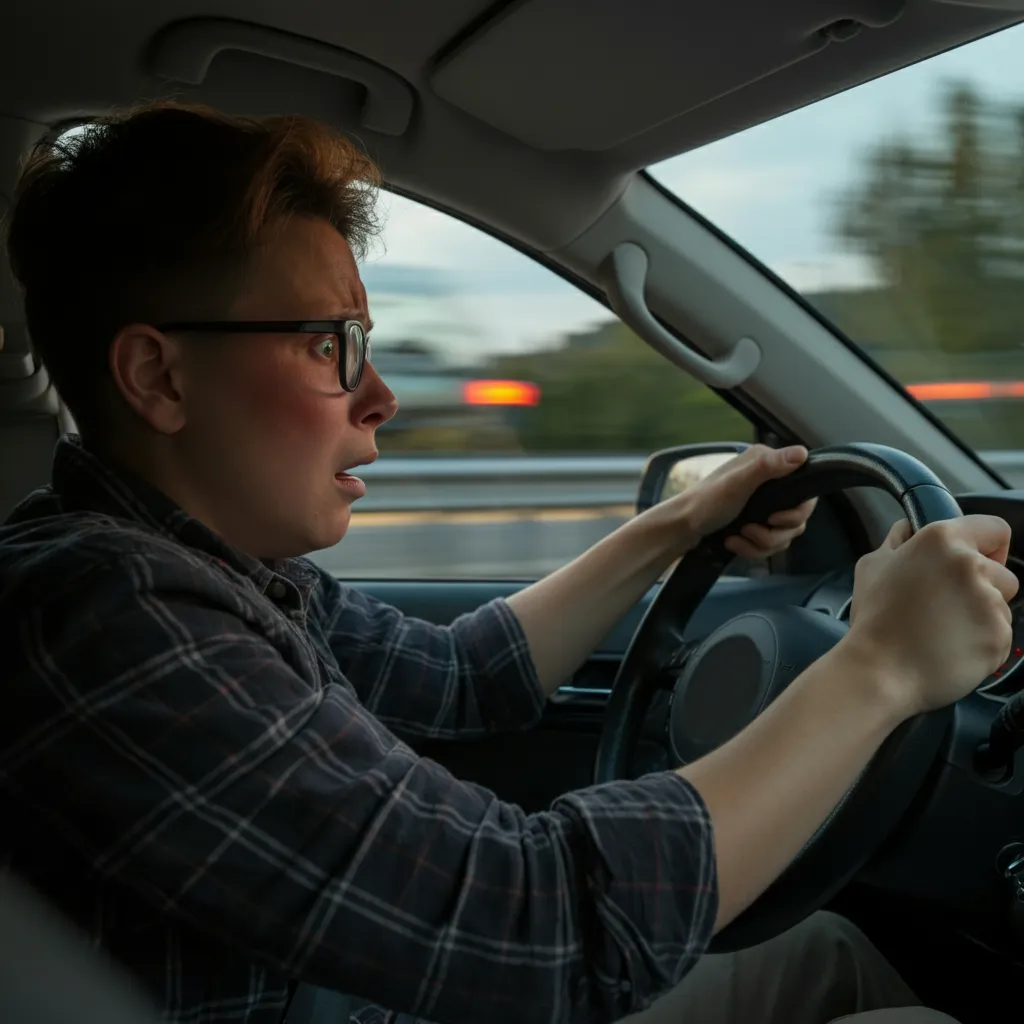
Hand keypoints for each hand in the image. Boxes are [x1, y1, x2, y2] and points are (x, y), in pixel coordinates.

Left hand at [654, 444, 816, 558]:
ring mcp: (763, 506)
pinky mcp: (756, 525)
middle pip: (797, 518)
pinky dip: (753, 549)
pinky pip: (770, 545)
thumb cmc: (706, 502)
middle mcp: (769, 482)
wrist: (681, 529)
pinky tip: (734, 543)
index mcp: (766, 465)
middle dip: (775, 533)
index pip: (805, 490)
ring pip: (784, 535)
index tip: (777, 519)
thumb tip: (802, 452)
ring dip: (762, 543)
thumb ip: (768, 467)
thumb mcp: (737, 483)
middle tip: (751, 531)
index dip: (797, 511)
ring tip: (738, 538)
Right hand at [843, 514, 1017, 716]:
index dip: (988, 546)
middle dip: (983, 587)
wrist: (879, 671)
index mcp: (941, 540)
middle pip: (1003, 573)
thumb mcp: (872, 566)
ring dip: (980, 617)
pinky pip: (1000, 635)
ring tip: (943, 631)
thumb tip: (908, 528)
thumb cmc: (875, 619)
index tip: (976, 560)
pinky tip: (951, 648)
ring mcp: (989, 603)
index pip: (995, 528)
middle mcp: (971, 566)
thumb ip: (897, 541)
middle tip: (945, 606)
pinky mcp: (999, 636)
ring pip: (1001, 606)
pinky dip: (981, 643)